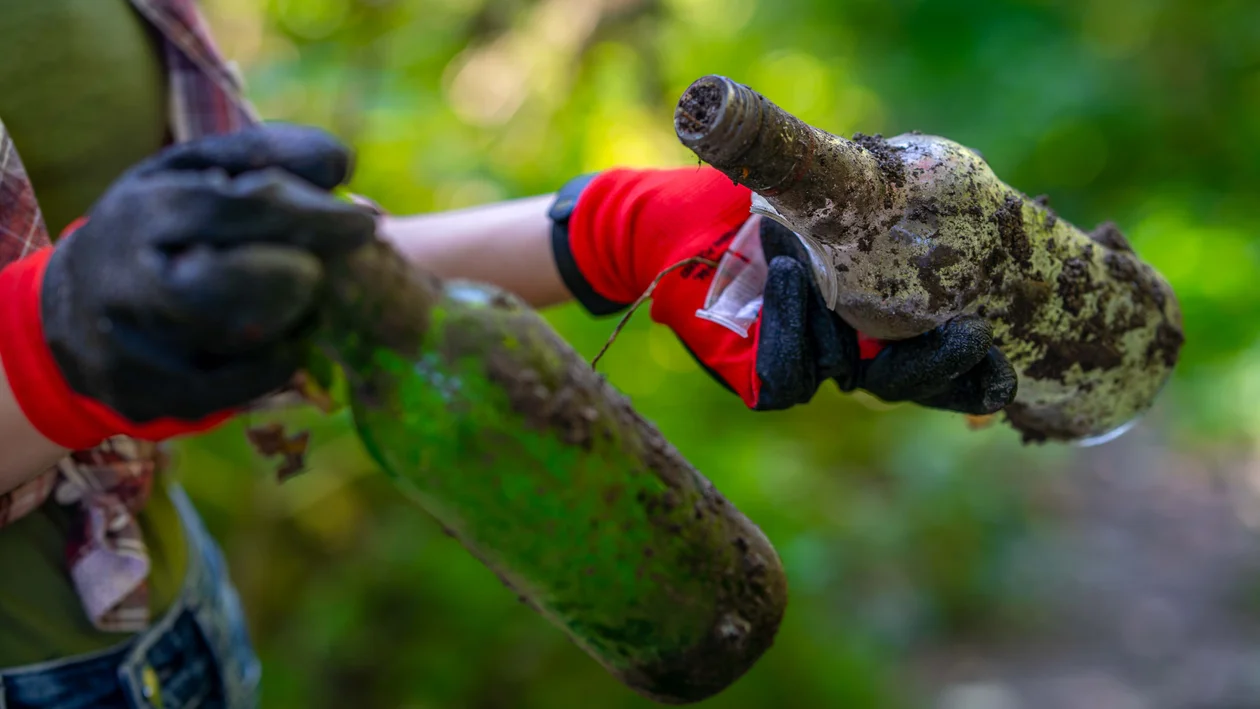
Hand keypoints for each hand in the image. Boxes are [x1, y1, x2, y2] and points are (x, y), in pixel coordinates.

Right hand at [9, 124, 374, 442]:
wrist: (75, 306)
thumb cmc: (162, 226)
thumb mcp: (196, 173)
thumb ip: (268, 157)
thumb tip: (341, 163)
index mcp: (141, 210)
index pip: (232, 208)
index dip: (308, 216)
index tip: (364, 223)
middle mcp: (125, 281)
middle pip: (222, 285)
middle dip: (294, 278)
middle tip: (324, 272)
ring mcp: (130, 347)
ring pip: (230, 343)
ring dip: (289, 322)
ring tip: (307, 303)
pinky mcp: (147, 397)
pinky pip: (231, 391)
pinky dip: (274, 365)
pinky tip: (287, 341)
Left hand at [550, 166, 1016, 413]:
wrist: (679, 220)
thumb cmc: (764, 200)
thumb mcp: (836, 196)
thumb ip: (886, 204)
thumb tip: (953, 194)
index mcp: (890, 318)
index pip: (952, 369)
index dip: (981, 377)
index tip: (1006, 357)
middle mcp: (858, 351)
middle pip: (914, 386)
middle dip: (941, 366)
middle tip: (969, 334)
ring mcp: (814, 366)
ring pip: (856, 375)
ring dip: (842, 318)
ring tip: (808, 253)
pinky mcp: (764, 379)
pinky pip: (792, 375)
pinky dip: (794, 320)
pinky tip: (788, 271)